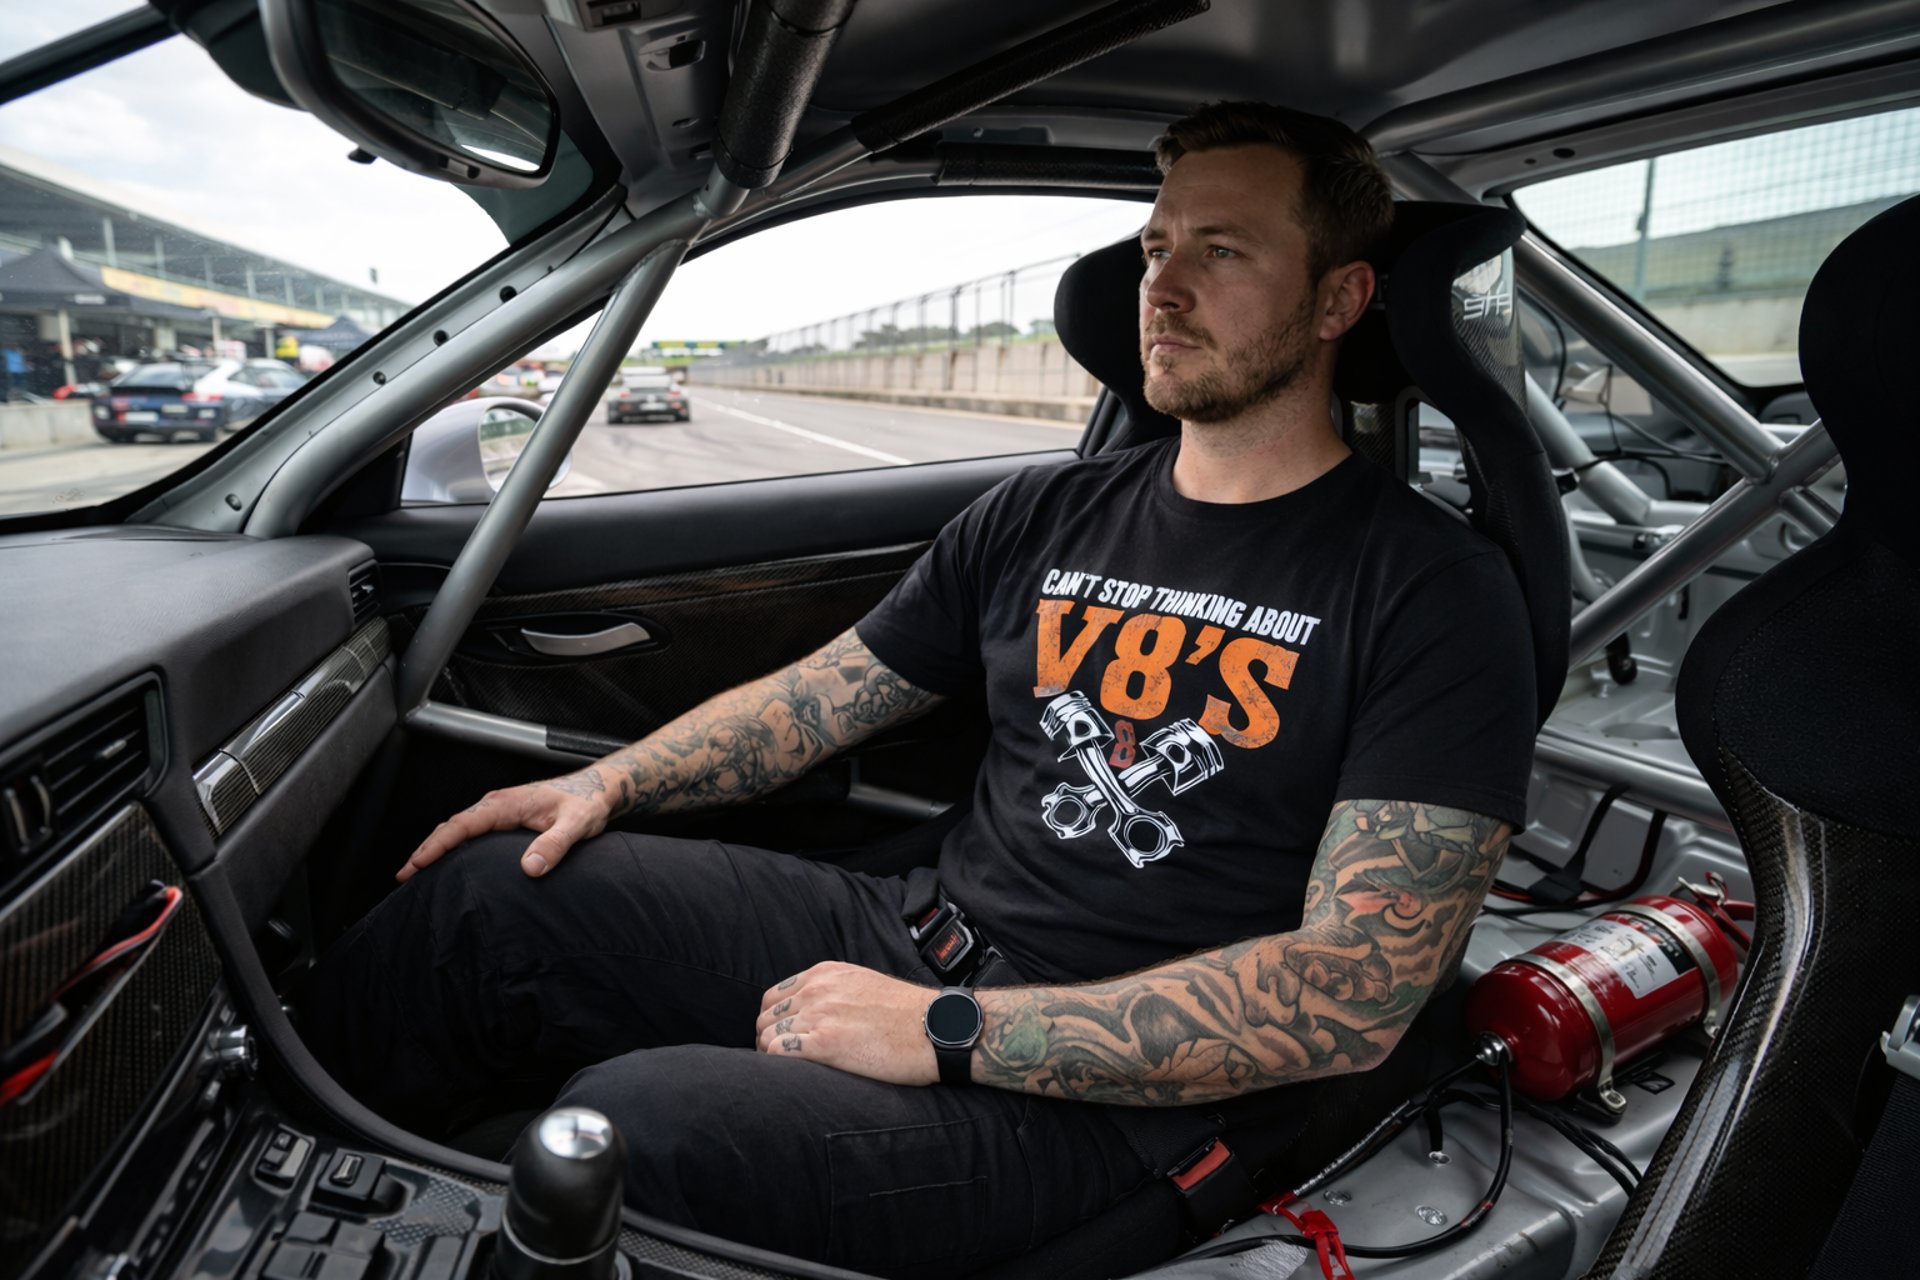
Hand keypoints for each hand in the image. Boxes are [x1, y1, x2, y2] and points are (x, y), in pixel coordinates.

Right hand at [396, 768, 616, 882]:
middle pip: (452, 826)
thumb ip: (555, 845)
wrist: (600, 789)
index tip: (417, 864)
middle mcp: (498, 803)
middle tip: (403, 877)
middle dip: (425, 849)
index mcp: (507, 803)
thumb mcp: (577, 825)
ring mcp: (499, 810)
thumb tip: (530, 867)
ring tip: (415, 872)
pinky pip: (470, 830)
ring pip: (458, 828)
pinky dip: (452, 844)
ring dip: (436, 847)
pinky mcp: (504, 817)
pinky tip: (445, 862)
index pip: (463, 824)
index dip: (437, 845)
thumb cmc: (587, 803)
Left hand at [755, 962, 941, 1085]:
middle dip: (767, 1040)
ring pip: (767, 1036)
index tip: (782, 1040)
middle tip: (782, 1064)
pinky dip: (777, 1066)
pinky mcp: (825, 1043)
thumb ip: (836, 991)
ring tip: (788, 1074)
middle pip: (765, 1018)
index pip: (774, 997)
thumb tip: (821, 1013)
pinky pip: (778, 1053)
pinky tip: (794, 1076)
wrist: (936, 1027)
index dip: (773, 1022)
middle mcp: (817, 990)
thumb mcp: (865, 984)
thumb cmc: (908, 1014)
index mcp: (825, 974)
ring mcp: (819, 1015)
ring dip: (771, 1057)